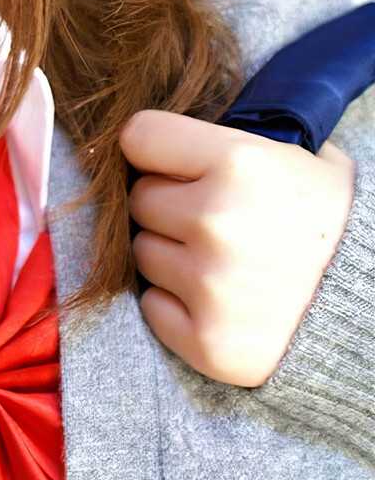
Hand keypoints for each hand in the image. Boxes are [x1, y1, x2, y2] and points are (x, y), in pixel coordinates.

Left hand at [119, 109, 355, 386]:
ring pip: (144, 253)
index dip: (156, 149)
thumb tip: (175, 140)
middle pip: (141, 199)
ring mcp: (208, 286)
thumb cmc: (340, 222)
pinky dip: (177, 304)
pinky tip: (220, 297)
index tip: (170, 161)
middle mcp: (215, 222)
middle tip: (214, 218)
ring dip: (172, 254)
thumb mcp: (305, 158)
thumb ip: (235, 141)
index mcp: (238, 163)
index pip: (139, 137)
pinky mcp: (207, 341)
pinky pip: (153, 307)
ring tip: (223, 259)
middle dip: (170, 205)